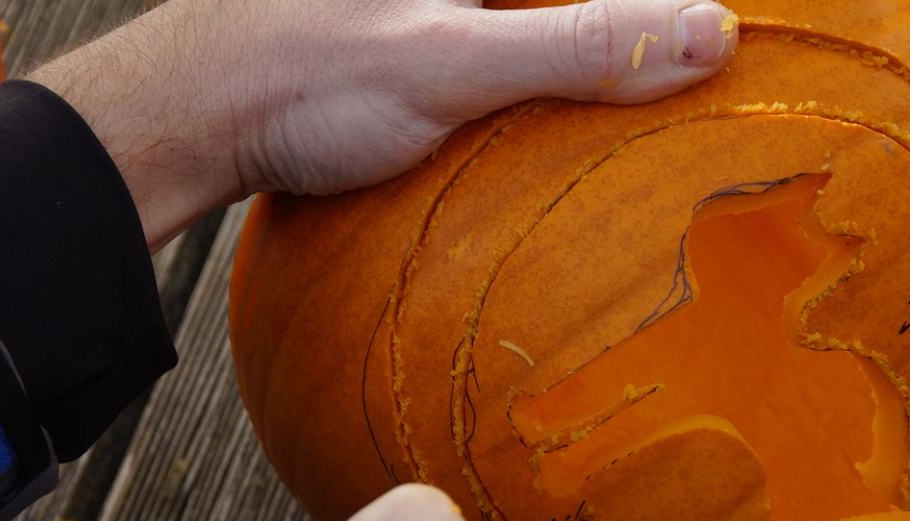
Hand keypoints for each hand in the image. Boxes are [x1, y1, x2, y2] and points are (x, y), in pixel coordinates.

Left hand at [27, 0, 738, 248]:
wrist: (192, 120)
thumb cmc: (302, 77)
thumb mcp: (455, 63)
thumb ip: (582, 43)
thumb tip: (711, 31)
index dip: (657, 6)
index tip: (717, 35)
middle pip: (566, 4)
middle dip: (627, 24)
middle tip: (697, 62)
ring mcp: (438, 8)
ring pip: (536, 22)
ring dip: (589, 47)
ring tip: (659, 81)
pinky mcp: (422, 38)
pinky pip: (510, 44)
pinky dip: (548, 71)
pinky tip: (574, 112)